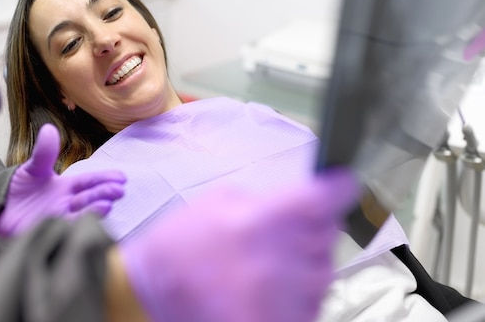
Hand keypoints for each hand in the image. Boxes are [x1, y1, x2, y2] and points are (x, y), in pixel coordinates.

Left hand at [0, 123, 126, 236]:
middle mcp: (68, 204)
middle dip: (105, 193)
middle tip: (118, 190)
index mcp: (67, 187)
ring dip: (95, 210)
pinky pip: (66, 229)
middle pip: (90, 197)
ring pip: (82, 214)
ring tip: (107, 204)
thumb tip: (49, 129)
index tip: (122, 177)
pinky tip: (86, 220)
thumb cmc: (19, 189)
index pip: (90, 181)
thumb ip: (44, 153)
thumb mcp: (33, 169)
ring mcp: (60, 218)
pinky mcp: (49, 232)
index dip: (105, 179)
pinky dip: (77, 225)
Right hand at [119, 168, 358, 321]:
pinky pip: (310, 301)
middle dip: (309, 229)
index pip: (331, 195)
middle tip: (274, 235)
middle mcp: (289, 257)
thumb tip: (301, 201)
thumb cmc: (182, 245)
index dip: (338, 186)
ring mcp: (292, 297)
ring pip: (322, 269)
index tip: (338, 184)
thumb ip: (266, 200)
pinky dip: (292, 294)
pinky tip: (258, 290)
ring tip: (258, 267)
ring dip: (300, 264)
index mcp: (270, 218)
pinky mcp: (290, 321)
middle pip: (329, 233)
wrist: (153, 296)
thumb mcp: (218, 201)